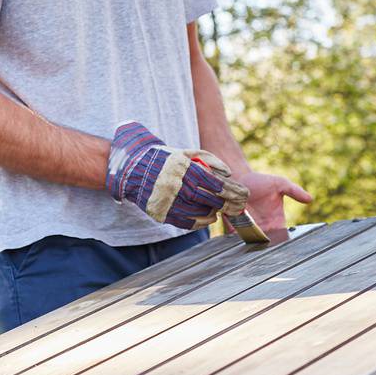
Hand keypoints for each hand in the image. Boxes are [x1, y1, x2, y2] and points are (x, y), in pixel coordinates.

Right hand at [107, 122, 248, 230]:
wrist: (132, 168)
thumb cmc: (165, 159)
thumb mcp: (186, 152)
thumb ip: (209, 160)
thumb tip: (228, 173)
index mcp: (182, 168)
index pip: (213, 182)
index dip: (231, 190)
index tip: (243, 195)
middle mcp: (174, 184)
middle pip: (207, 199)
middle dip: (226, 204)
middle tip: (237, 206)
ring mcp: (165, 200)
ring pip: (197, 212)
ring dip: (213, 213)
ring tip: (220, 211)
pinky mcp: (159, 212)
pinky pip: (184, 222)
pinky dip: (199, 222)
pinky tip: (208, 218)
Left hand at [231, 171, 312, 240]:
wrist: (238, 178)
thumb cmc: (260, 181)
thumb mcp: (280, 184)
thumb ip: (295, 191)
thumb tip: (310, 199)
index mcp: (276, 221)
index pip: (282, 237)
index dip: (283, 242)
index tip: (281, 243)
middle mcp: (264, 228)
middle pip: (268, 245)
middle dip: (268, 248)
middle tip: (267, 246)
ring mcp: (249, 229)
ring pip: (253, 244)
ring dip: (254, 246)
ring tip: (254, 245)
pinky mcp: (235, 229)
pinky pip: (237, 240)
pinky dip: (239, 243)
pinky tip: (240, 242)